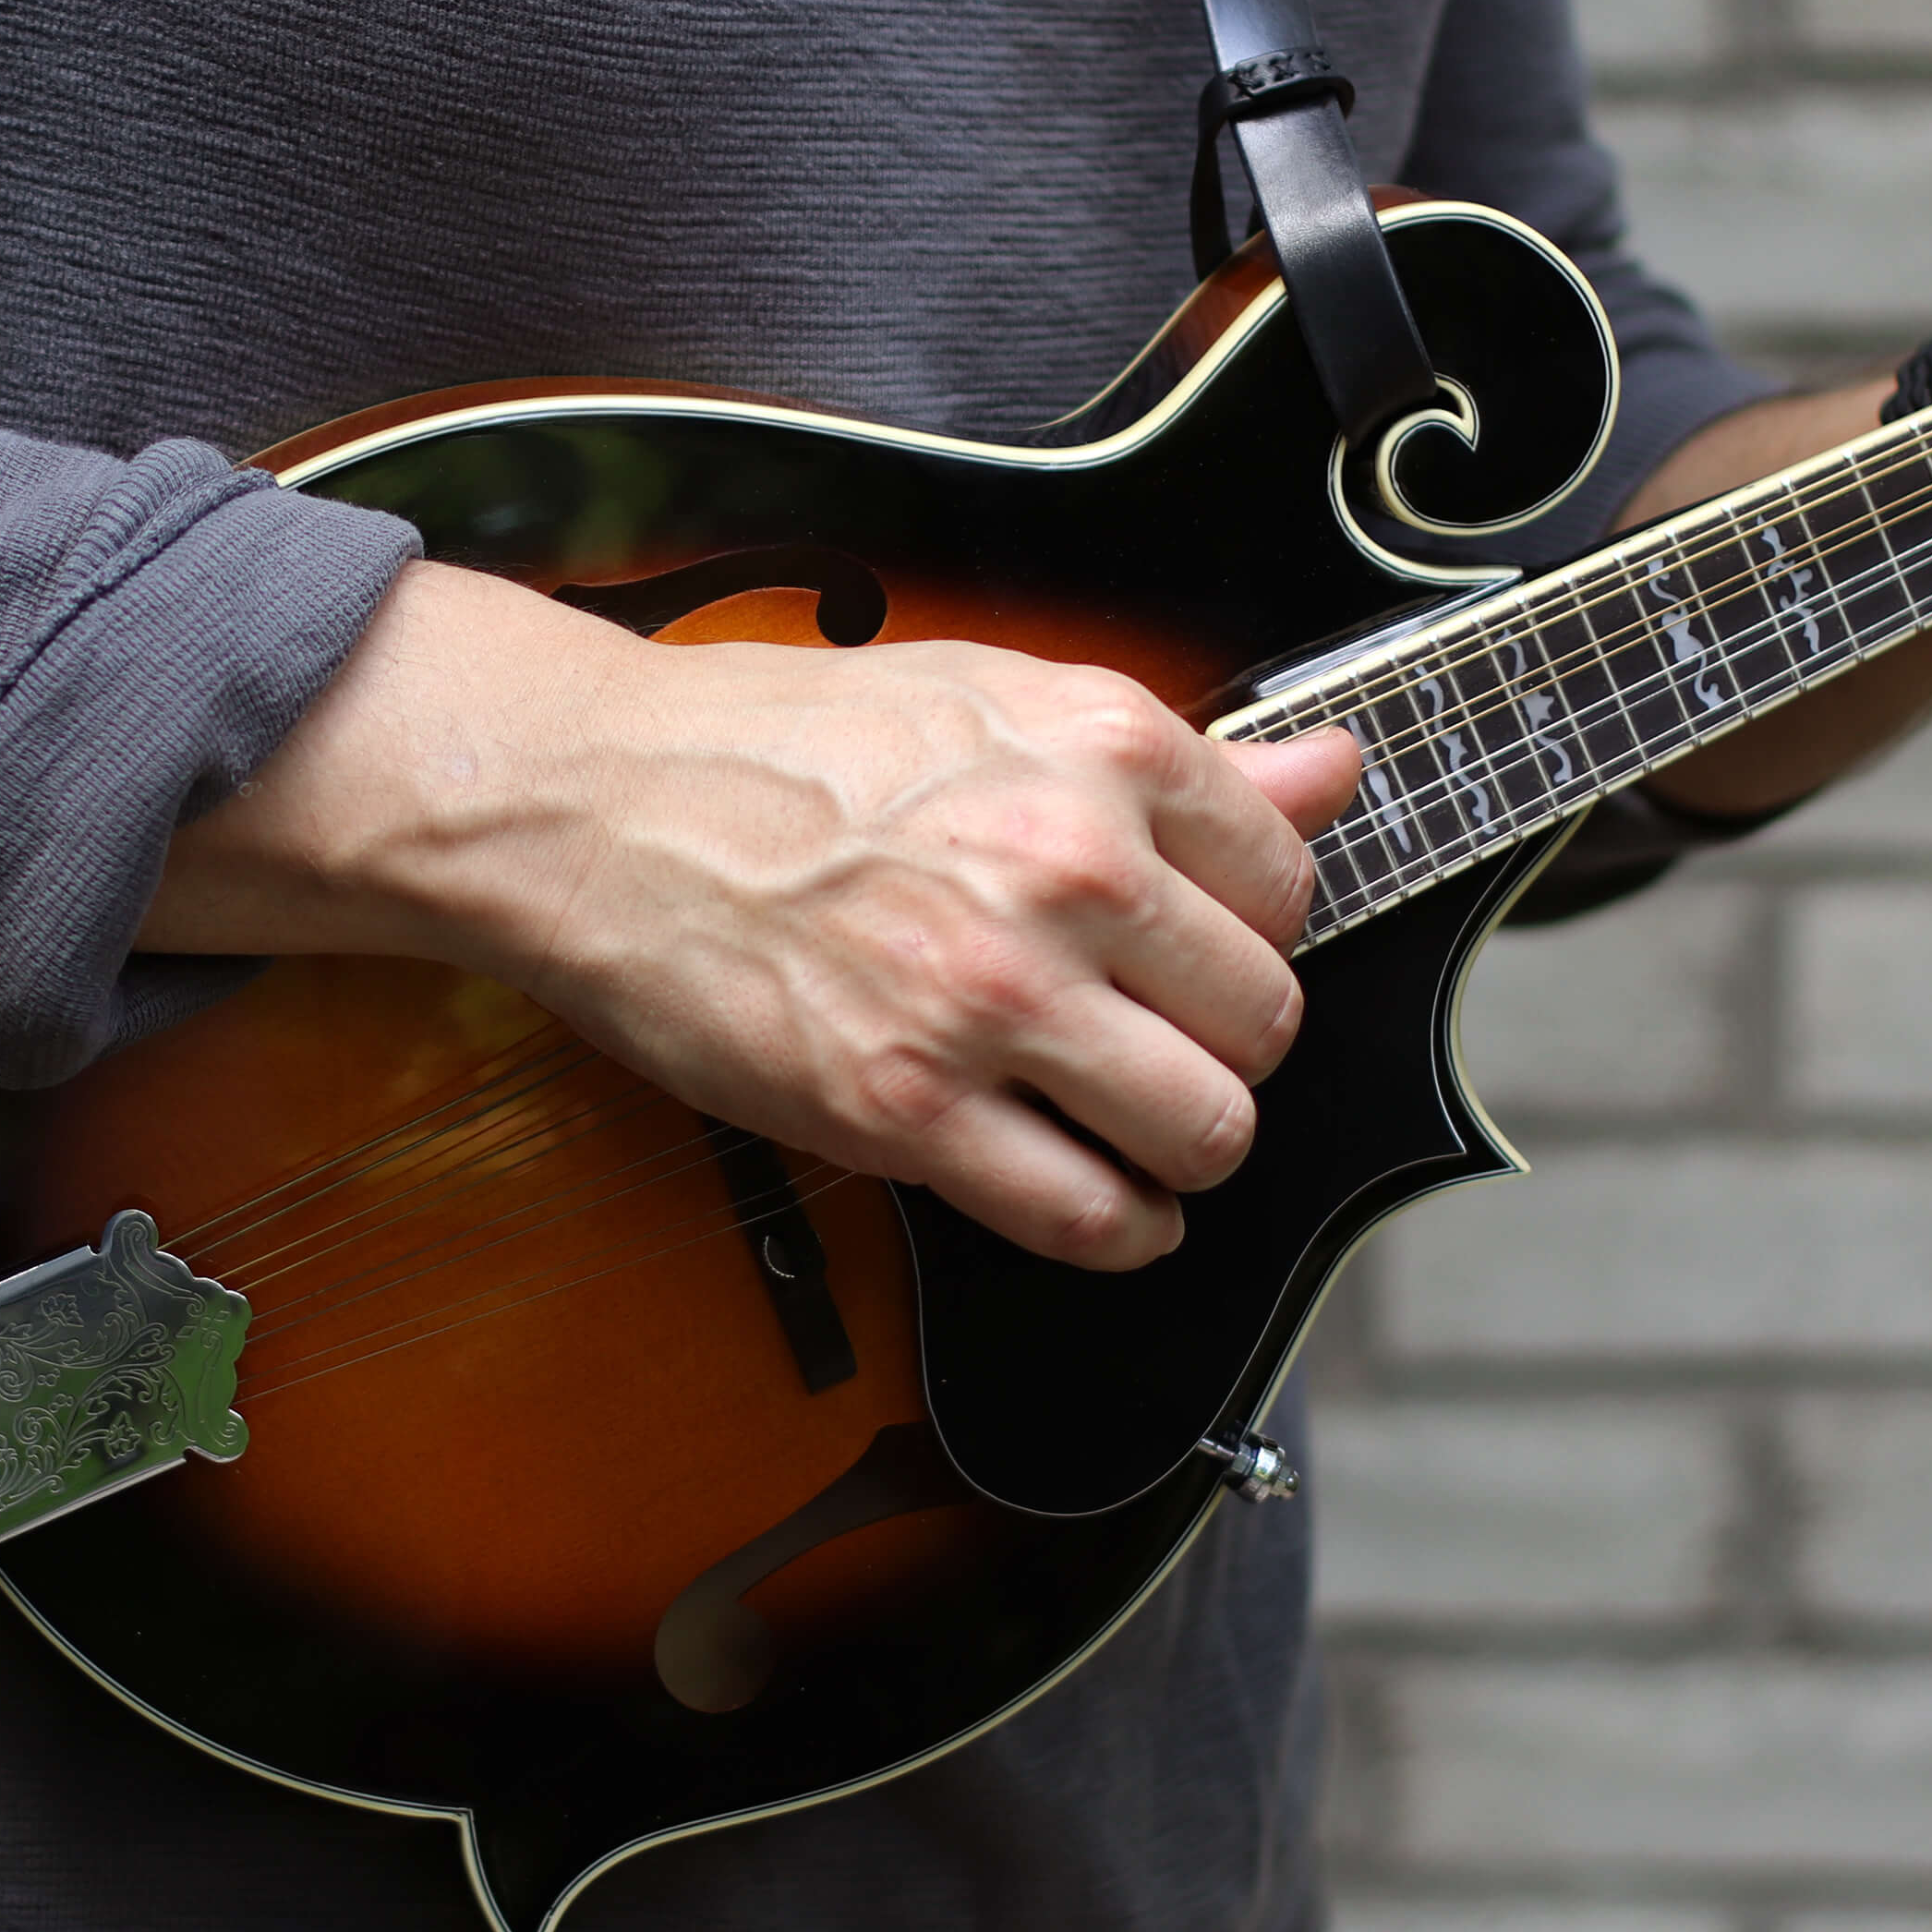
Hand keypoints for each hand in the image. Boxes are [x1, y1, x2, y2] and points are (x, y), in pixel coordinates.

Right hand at [144, 563, 1367, 1268]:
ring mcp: (988, 997)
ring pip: (1204, 1128)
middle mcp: (1067, 868)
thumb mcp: (997, 700)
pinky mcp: (905, 1109)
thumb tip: (1333, 773)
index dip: (1250, 930)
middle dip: (1224, 1047)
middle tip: (1164, 1045)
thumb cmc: (780, 742)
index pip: (1285, 882)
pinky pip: (1087, 1216)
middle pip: (1262, 1018)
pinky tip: (1103, 1204)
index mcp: (1101, 751)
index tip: (1201, 951)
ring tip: (1140, 1131)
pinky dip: (1119, 1231)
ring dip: (1186, 1148)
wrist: (599, 803)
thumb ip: (1179, 759)